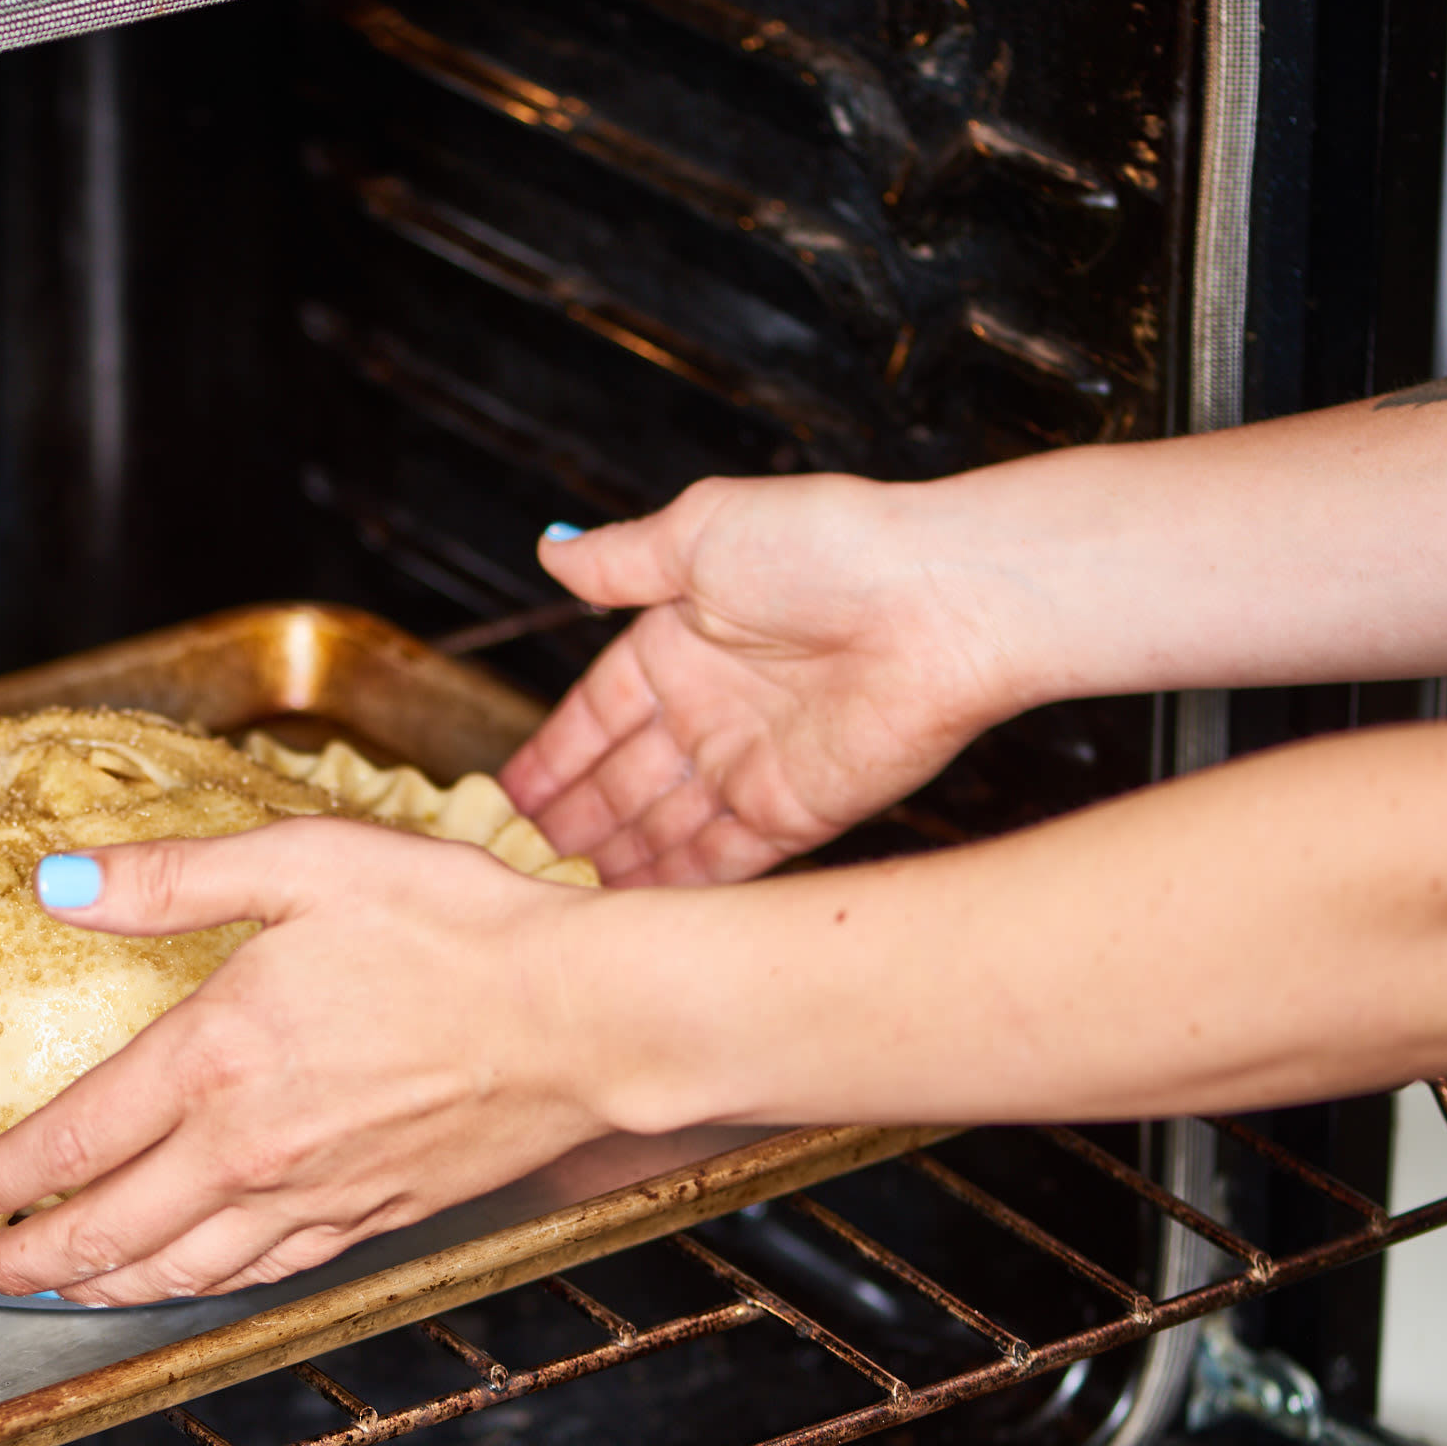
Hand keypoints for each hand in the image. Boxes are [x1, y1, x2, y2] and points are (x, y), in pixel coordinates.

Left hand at [0, 819, 607, 1305]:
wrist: (587, 1017)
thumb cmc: (459, 930)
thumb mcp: (305, 864)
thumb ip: (169, 878)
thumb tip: (56, 882)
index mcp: (215, 1057)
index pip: (68, 1139)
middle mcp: (247, 1149)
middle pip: (104, 1233)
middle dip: (24, 1261)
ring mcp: (309, 1197)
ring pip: (176, 1272)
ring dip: (99, 1289)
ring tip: (55, 1290)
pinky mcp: (367, 1218)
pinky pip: (258, 1273)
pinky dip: (197, 1288)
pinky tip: (182, 1280)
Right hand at [503, 474, 1026, 885]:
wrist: (945, 599)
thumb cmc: (831, 546)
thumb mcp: (701, 533)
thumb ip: (622, 559)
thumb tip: (552, 552)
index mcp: (682, 643)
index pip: (595, 714)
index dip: (551, 756)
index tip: (501, 798)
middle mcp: (713, 709)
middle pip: (621, 781)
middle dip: (568, 822)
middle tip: (509, 864)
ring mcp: (753, 765)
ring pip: (660, 829)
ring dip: (609, 863)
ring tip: (550, 899)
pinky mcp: (796, 812)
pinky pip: (717, 861)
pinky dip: (670, 888)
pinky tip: (620, 912)